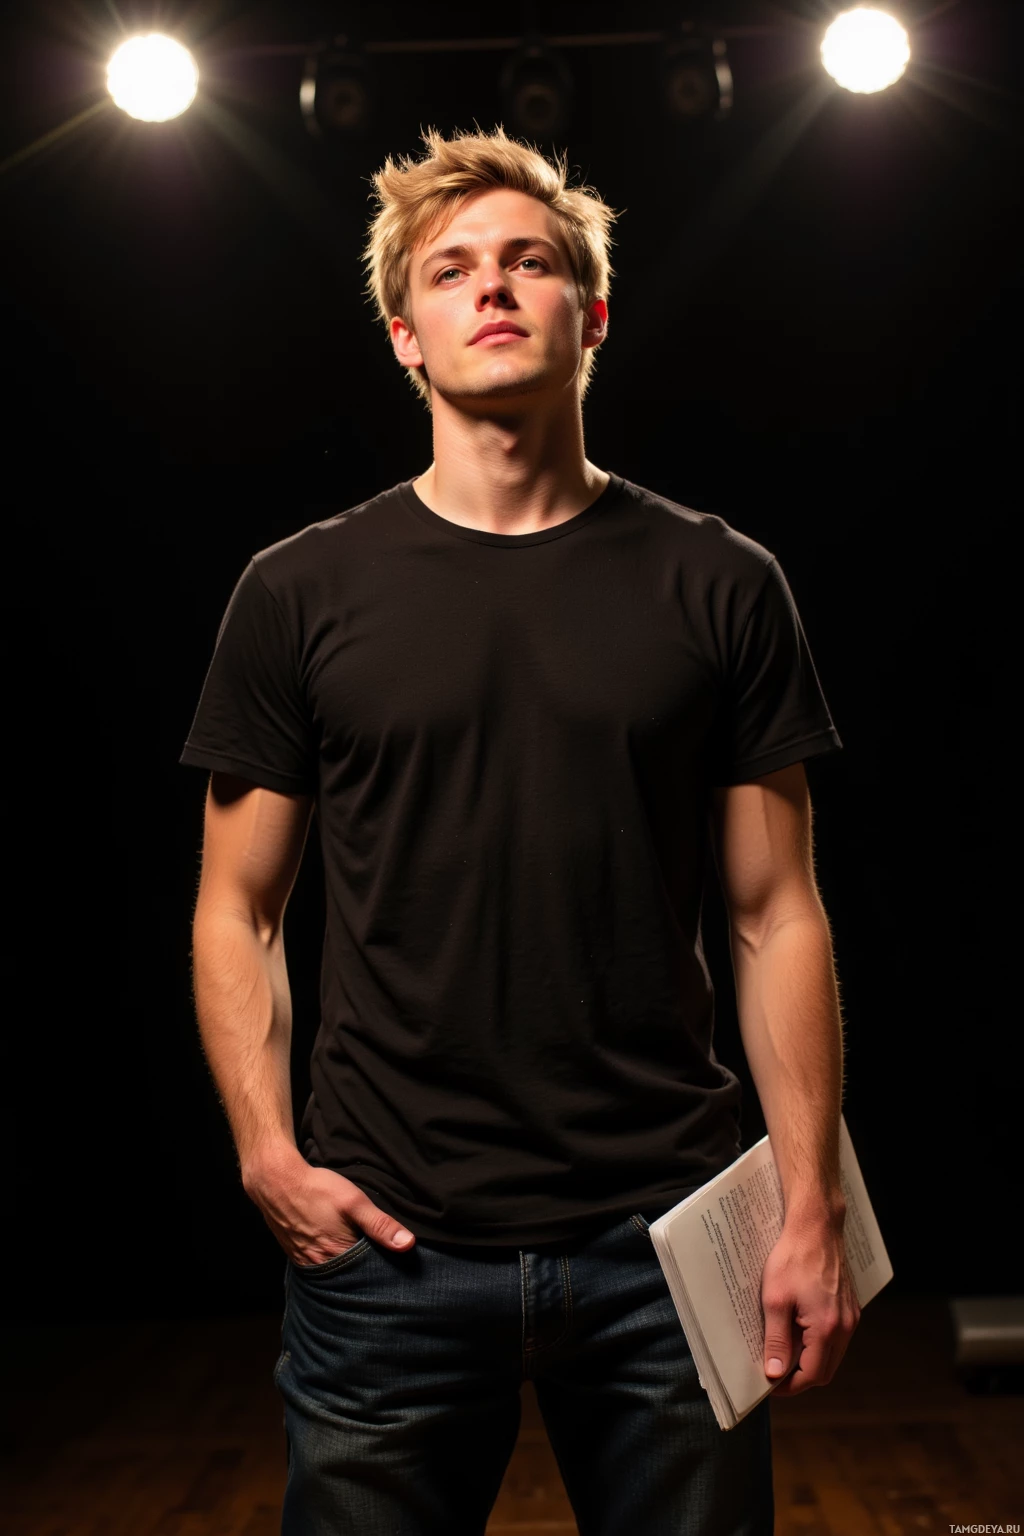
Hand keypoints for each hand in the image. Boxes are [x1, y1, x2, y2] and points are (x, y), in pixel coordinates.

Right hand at [244, 1152, 415, 1265]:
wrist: (277, 1181)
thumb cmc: (317, 1189)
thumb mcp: (354, 1202)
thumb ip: (380, 1224)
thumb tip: (408, 1245)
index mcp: (337, 1255)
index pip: (367, 1275)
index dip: (382, 1271)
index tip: (397, 1268)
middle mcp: (319, 1264)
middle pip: (350, 1277)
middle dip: (365, 1273)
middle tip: (382, 1266)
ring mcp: (305, 1261)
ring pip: (334, 1273)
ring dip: (348, 1269)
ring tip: (363, 1261)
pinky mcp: (296, 1254)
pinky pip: (318, 1267)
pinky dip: (331, 1264)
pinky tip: (339, 1254)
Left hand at [760, 1212, 860, 1395]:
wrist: (816, 1226)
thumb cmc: (793, 1258)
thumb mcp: (775, 1300)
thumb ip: (776, 1340)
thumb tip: (775, 1373)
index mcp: (827, 1329)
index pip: (812, 1375)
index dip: (790, 1386)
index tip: (770, 1385)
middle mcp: (845, 1327)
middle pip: (825, 1370)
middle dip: (800, 1377)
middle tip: (775, 1371)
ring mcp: (850, 1317)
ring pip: (832, 1355)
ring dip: (810, 1360)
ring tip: (783, 1350)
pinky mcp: (849, 1307)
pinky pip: (836, 1337)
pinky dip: (819, 1344)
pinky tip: (798, 1330)